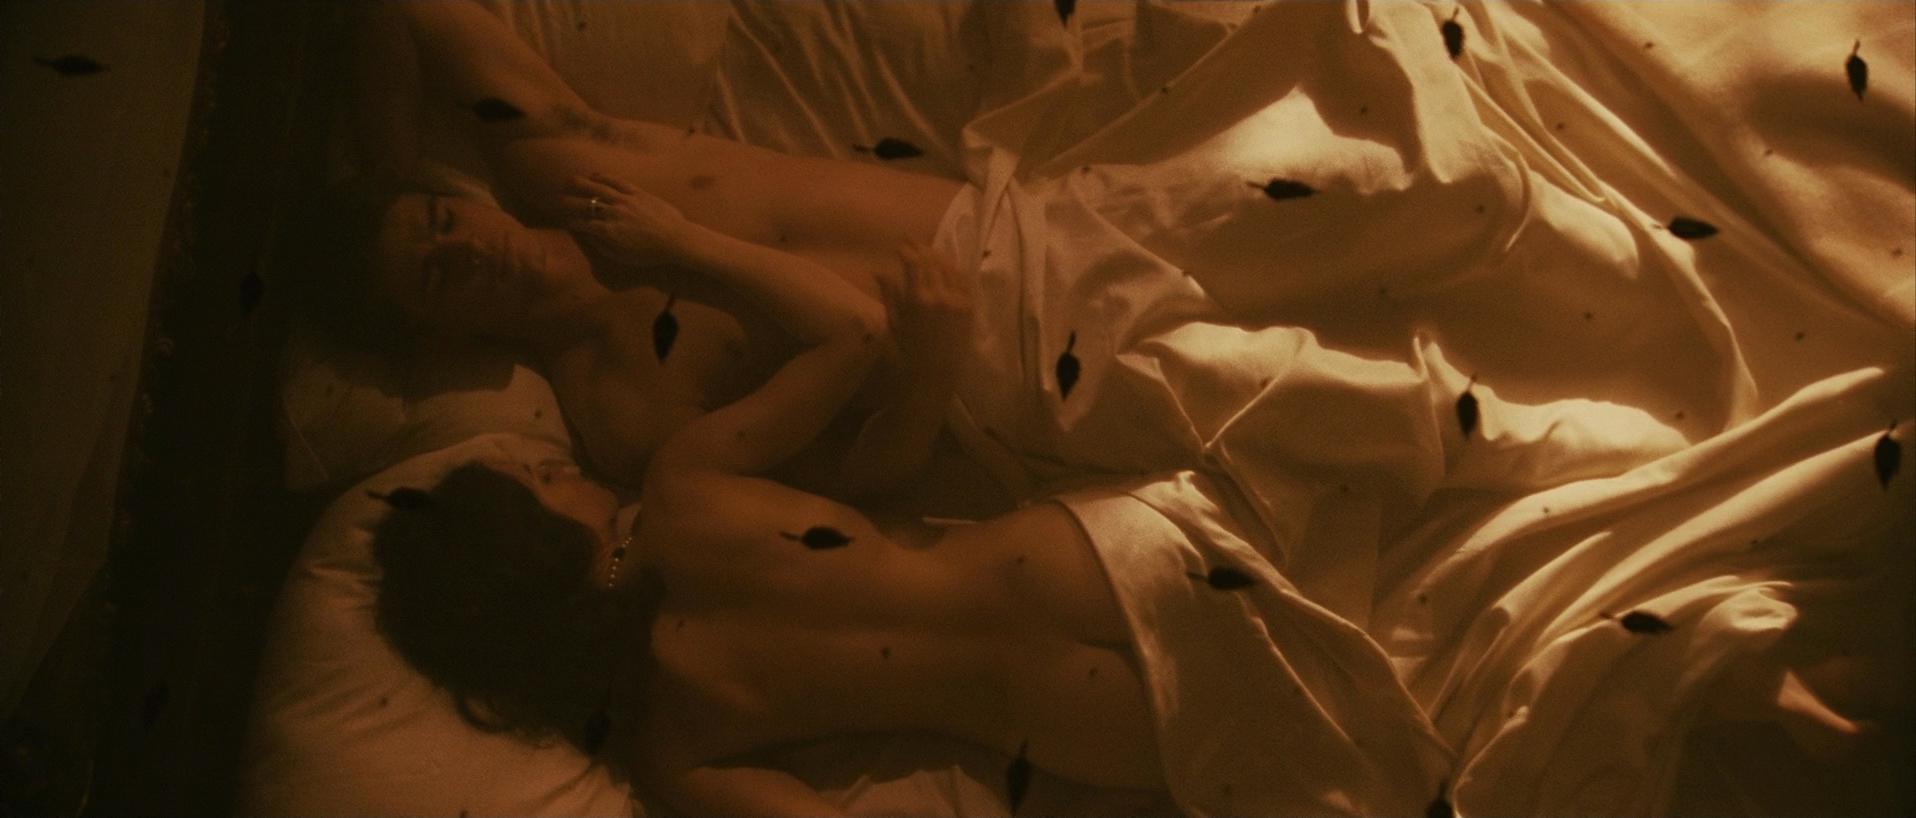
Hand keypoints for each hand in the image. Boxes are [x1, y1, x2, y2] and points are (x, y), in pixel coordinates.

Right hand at [562, 172, 691, 264]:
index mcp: (607, 231)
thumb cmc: (650, 254)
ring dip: (580, 183)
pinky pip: (617, 182)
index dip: (570, 222)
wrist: (676, 240)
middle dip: (568, 201)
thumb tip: (587, 237)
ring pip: (598, 188)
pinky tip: (594, 175)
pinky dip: (604, 177)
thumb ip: (602, 246)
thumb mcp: (622, 256)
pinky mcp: (637, 193)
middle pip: (584, 204)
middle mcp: (612, 213)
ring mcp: (625, 200)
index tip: (564, 221)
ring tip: (568, 180)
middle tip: (557, 199)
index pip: (581, 224)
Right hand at [878, 241, 973, 383]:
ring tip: (927, 250)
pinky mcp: (970, 308)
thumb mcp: (893, 324)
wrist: (934, 378)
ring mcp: (958, 301)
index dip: (906, 249)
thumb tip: (878, 271)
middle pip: (932, 260)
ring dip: (937, 255)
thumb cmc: (907, 355)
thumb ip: (889, 294)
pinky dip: (954, 269)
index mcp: (918, 300)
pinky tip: (947, 266)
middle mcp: (940, 296)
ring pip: (949, 267)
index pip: (913, 262)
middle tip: (911, 241)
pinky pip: (964, 280)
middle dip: (920, 247)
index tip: (898, 244)